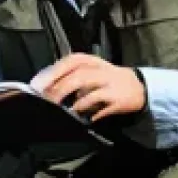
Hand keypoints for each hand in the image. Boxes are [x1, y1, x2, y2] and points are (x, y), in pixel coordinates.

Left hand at [31, 54, 145, 120]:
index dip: (53, 72)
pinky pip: (100, 104)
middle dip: (59, 88)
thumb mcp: (90, 71)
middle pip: (77, 76)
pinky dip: (88, 110)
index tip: (38, 84)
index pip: (69, 62)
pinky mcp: (118, 98)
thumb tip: (45, 87)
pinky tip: (81, 116)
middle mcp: (100, 69)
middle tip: (46, 100)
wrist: (139, 87)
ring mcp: (110, 83)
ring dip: (72, 99)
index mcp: (90, 61)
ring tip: (61, 109)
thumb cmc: (107, 80)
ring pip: (88, 88)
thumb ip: (70, 76)